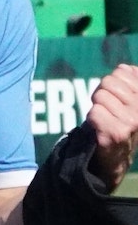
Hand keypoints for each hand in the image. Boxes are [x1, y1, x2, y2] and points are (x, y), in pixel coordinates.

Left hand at [85, 64, 137, 187]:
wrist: (117, 156)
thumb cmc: (121, 122)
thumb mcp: (130, 100)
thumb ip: (131, 80)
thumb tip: (125, 68)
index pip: (122, 72)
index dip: (112, 83)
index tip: (116, 97)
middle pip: (108, 82)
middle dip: (101, 94)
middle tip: (107, 109)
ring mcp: (133, 121)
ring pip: (100, 96)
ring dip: (97, 106)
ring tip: (105, 118)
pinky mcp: (118, 133)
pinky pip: (94, 112)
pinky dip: (92, 118)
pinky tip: (100, 127)